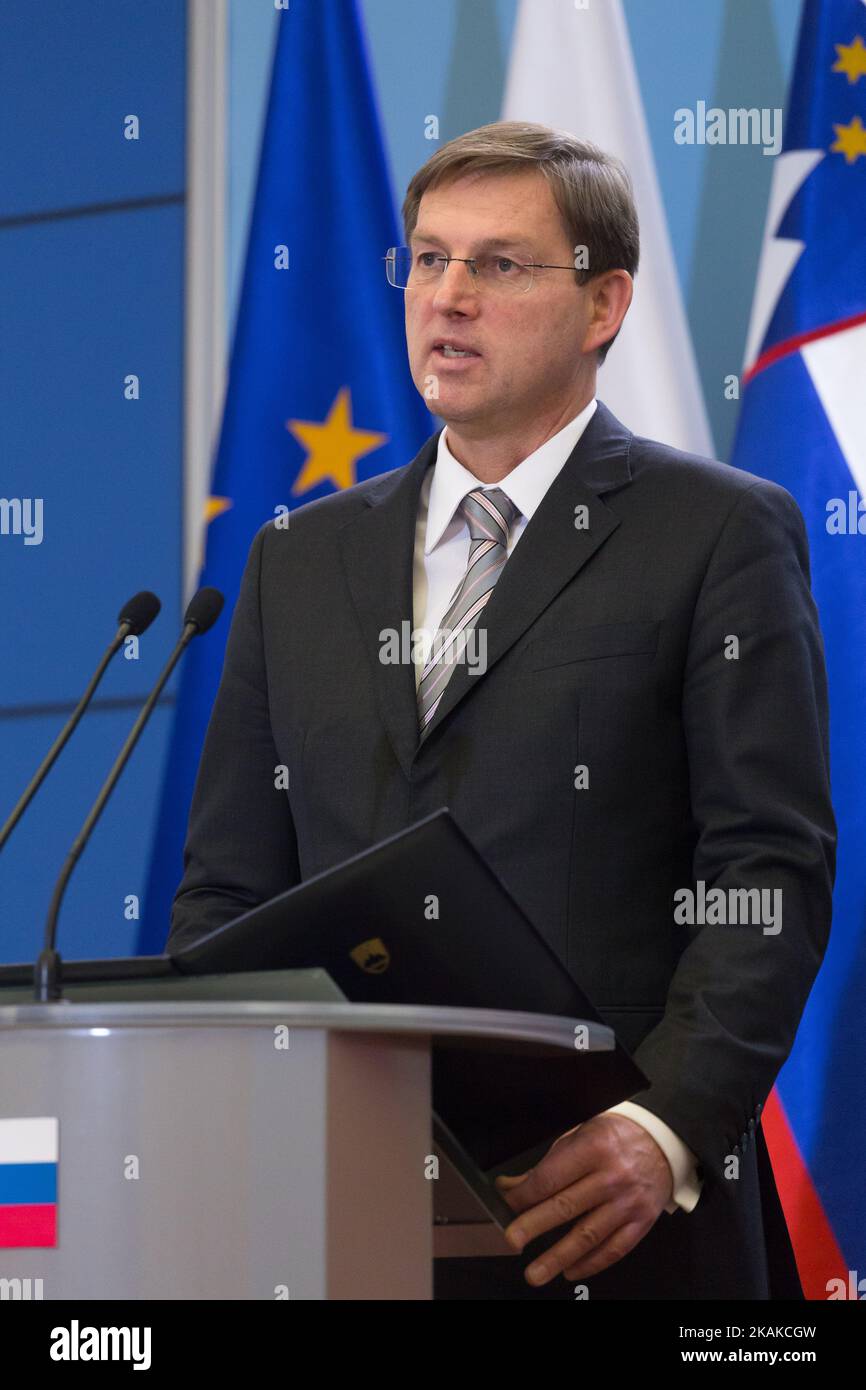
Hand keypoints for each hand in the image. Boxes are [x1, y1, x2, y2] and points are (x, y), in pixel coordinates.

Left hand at [494, 1112, 673, 1286]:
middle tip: (512, 1241)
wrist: (663, 1141)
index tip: (506, 1207)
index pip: (551, 1177)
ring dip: (558, 1257)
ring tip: (535, 1272)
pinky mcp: (641, 1221)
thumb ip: (549, 1163)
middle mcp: (612, 1176)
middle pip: (566, 1206)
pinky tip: (570, 1271)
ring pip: (588, 1235)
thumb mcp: (581, 1135)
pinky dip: (591, 1264)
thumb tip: (512, 1186)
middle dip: (534, 1226)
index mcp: (594, 1148)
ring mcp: (628, 1202)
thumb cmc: (616, 1137)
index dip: (524, 1195)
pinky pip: (614, 1249)